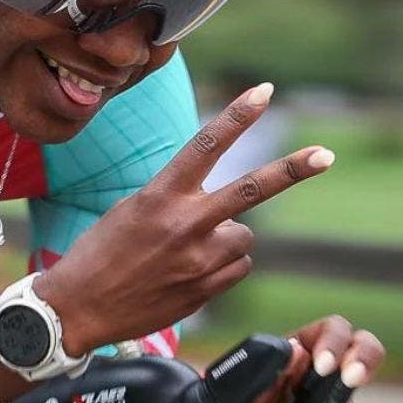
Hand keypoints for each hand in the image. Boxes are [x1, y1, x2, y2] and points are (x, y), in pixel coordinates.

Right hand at [37, 84, 333, 352]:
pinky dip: (222, 267)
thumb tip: (220, 207)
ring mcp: (198, 260)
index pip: (206, 145)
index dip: (238, 115)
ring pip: (243, 236)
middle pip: (252, 189)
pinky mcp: (205, 291)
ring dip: (226, 240)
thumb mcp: (130, 211)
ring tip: (187, 253)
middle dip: (293, 169)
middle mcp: (184, 224)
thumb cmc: (97, 256)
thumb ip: (175, 201)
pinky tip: (188, 274)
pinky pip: (238, 267)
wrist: (76, 310)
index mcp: (159, 196)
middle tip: (326, 155)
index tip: (264, 92)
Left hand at [213, 315, 382, 402]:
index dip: (337, 343)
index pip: (336, 330)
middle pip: (366, 361)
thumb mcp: (239, 387)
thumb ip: (270, 370)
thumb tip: (298, 352)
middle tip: (351, 380)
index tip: (322, 366)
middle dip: (363, 366)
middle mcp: (324, 378)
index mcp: (303, 348)